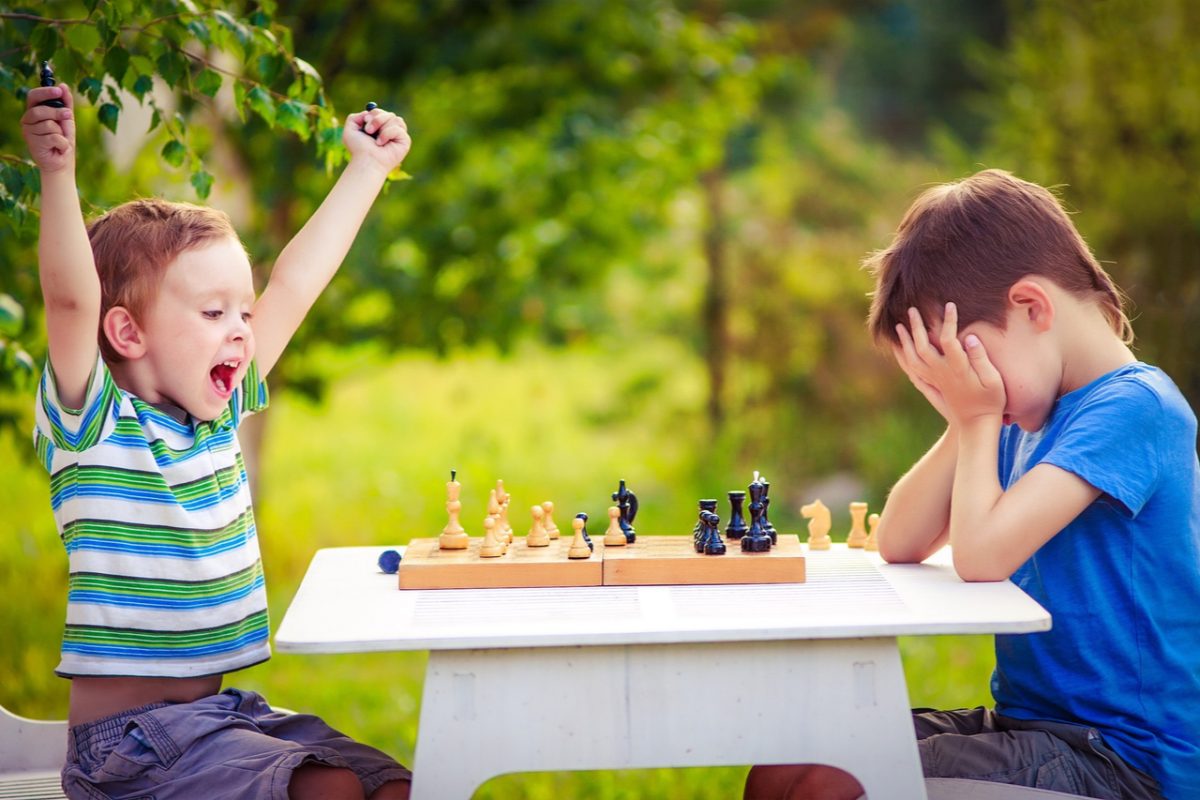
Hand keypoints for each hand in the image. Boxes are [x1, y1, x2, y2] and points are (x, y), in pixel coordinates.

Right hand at [22, 84, 74, 172]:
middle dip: (57, 112)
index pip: (33, 96)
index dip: (45, 92)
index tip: (59, 90)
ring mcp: (28, 132)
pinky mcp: (33, 144)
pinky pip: (53, 137)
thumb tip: (63, 85)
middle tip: (68, 115)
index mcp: (34, 111)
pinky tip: (59, 148)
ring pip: (48, 125)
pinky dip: (62, 143)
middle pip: (39, 110)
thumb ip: (65, 103)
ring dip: (61, 132)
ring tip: (60, 139)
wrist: (63, 162)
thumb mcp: (67, 119)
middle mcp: (27, 120)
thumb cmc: (63, 139)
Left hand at [343, 105, 409, 173]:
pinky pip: (398, 129)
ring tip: (376, 140)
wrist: (366, 161)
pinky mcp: (405, 141)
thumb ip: (354, 117)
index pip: (380, 112)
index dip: (374, 113)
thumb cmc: (358, 149)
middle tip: (369, 131)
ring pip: (396, 119)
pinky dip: (387, 134)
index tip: (365, 121)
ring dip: (382, 127)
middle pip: (389, 114)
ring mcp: (398, 136)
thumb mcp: (350, 130)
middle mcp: (390, 131)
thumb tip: (367, 112)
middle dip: (377, 120)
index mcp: (379, 128)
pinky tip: (381, 144)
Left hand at [894, 303, 1005, 427]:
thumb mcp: (993, 381)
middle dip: (917, 327)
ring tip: (899, 325)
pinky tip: (898, 349)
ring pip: (912, 358)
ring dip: (905, 341)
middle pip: (923, 347)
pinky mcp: (930, 386)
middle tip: (912, 310)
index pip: (949, 340)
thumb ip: (981, 359)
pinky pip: (911, 371)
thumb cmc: (990, 401)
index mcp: (958, 369)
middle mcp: (941, 374)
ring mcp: (934, 380)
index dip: (948, 321)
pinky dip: (902, 358)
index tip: (949, 305)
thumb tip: (970, 337)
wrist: (975, 425)